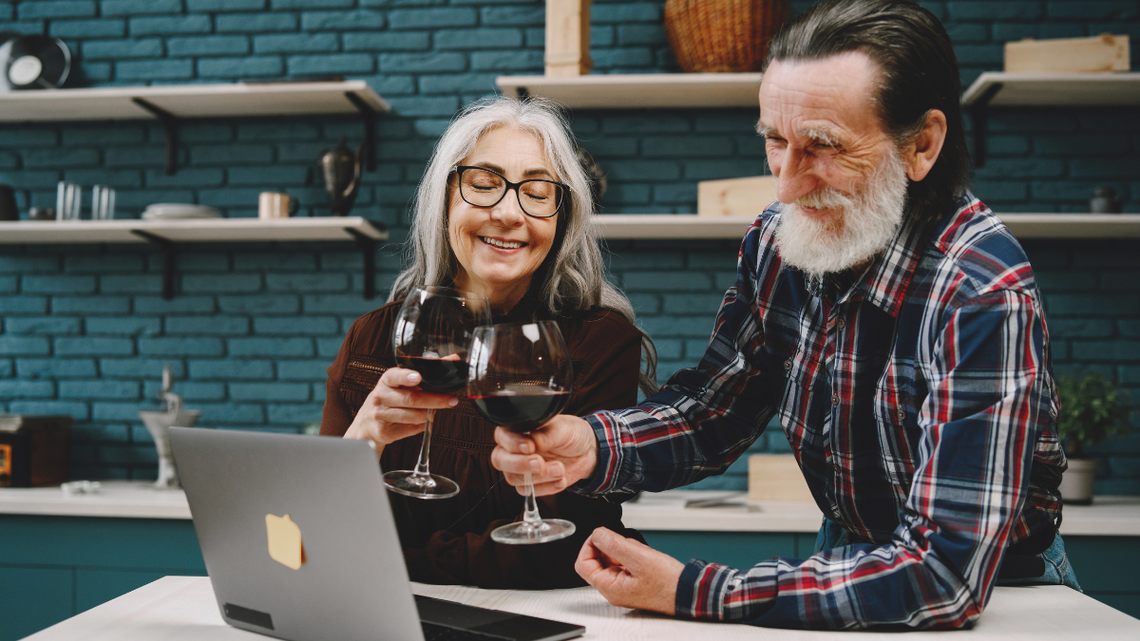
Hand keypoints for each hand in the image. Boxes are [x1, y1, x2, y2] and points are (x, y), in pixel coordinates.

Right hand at [343, 367, 457, 455]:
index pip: (394, 376)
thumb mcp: (401, 383)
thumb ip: (426, 371)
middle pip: (411, 398)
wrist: (366, 423)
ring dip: (428, 414)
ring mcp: (380, 415)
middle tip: (450, 400)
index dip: (407, 376)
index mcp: (386, 381)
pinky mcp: (383, 431)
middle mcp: (380, 396)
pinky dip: (421, 426)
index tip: (418, 377)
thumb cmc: (389, 399)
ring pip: (412, 416)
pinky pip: (410, 429)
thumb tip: (453, 359)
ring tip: (435, 411)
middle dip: (434, 400)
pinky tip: (422, 421)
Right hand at [491, 414, 597, 496]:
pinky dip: (547, 487)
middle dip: (520, 464)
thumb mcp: (563, 429)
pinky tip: (561, 479)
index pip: (502, 437)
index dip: (513, 444)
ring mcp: (521, 468)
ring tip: (560, 469)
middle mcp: (514, 450)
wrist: (587, 451)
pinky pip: (530, 492)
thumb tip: (533, 442)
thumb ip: (546, 435)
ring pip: (514, 478)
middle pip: (500, 460)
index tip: (530, 446)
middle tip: (539, 463)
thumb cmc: (571, 434)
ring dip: (539, 477)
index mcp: (518, 430)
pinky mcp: (531, 484)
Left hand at [575, 527, 683, 614]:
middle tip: (626, 544)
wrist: (688, 592)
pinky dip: (632, 554)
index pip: (583, 564)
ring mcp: (623, 585)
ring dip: (624, 549)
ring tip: (640, 552)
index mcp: (610, 587)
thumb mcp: (639, 558)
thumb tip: (597, 534)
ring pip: (612, 558)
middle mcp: (613, 589)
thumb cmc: (668, 583)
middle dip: (610, 547)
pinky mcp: (633, 580)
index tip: (600, 535)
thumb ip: (614, 544)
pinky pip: (624, 561)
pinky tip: (644, 555)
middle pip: (597, 560)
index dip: (588, 546)